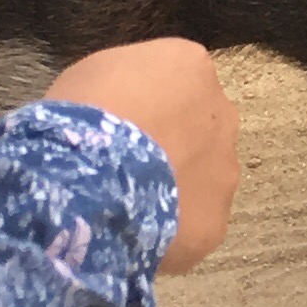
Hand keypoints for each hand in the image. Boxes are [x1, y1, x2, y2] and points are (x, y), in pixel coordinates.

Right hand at [45, 41, 242, 274]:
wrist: (87, 178)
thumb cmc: (81, 115)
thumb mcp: (94, 74)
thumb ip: (127, 84)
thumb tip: (128, 105)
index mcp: (191, 68)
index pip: (178, 83)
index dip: (146, 110)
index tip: (119, 129)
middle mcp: (222, 115)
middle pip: (199, 131)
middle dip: (171, 148)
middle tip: (127, 170)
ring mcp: (224, 172)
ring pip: (202, 181)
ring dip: (174, 192)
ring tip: (127, 209)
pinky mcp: (213, 223)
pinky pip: (190, 227)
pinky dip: (167, 234)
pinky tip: (133, 238)